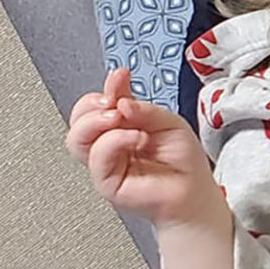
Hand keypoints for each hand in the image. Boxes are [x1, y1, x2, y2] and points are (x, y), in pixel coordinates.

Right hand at [67, 68, 217, 226]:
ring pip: (76, 138)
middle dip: (92, 104)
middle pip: (78, 119)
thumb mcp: (168, 122)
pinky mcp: (107, 181)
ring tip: (118, 118)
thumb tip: (119, 100)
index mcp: (120, 127)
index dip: (105, 89)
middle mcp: (108, 144)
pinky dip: (114, 141)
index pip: (97, 104)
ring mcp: (105, 163)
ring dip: (95, 122)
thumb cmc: (183, 162)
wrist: (193, 193)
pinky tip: (134, 138)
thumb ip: (142, 108)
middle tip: (113, 102)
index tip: (120, 76)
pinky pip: (97, 156)